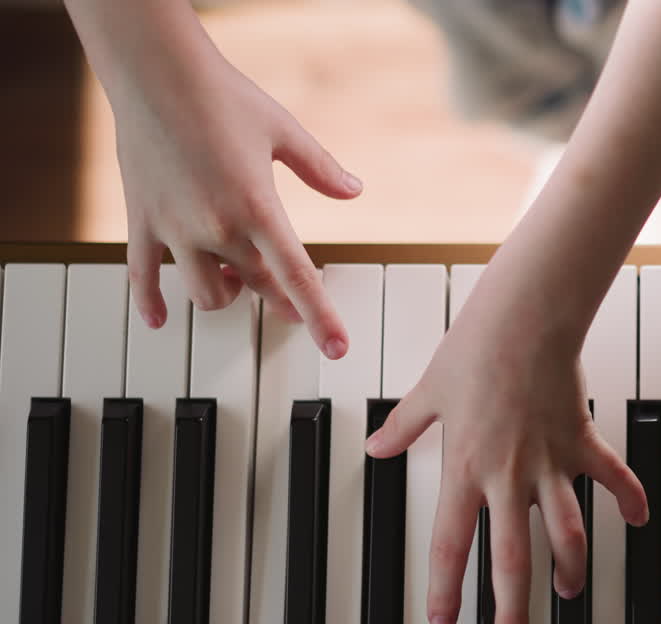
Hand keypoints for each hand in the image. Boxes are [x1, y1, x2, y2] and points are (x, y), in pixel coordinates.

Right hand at [113, 50, 356, 357]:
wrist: (156, 74)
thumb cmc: (224, 98)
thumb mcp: (285, 132)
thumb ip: (321, 168)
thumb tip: (353, 191)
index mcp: (258, 208)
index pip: (298, 277)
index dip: (321, 317)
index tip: (337, 348)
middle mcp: (216, 227)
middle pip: (258, 287)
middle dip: (279, 299)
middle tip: (293, 304)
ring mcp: (175, 229)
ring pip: (205, 294)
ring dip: (226, 294)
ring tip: (235, 277)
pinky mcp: (142, 221)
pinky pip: (142, 276)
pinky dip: (150, 301)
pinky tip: (159, 320)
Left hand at [365, 284, 648, 623]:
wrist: (524, 317)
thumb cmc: (475, 349)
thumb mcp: (427, 392)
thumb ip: (402, 428)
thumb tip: (375, 446)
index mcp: (464, 468)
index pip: (450, 543)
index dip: (446, 589)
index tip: (444, 622)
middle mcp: (508, 475)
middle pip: (512, 558)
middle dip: (513, 609)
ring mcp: (549, 461)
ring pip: (567, 531)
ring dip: (570, 567)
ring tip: (568, 592)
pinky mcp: (581, 440)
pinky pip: (612, 476)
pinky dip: (630, 498)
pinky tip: (640, 520)